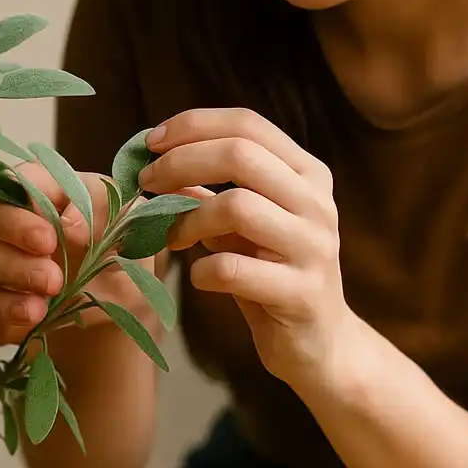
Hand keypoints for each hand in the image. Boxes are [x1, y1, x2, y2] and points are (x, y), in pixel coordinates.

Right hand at [0, 164, 151, 344]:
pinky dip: (2, 305)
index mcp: (45, 188)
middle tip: (51, 253)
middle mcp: (12, 217)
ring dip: (12, 272)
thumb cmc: (119, 245)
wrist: (121, 299)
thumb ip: (104, 208)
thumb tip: (68, 225)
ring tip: (52, 289)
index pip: (18, 177)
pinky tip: (34, 313)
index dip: (28, 197)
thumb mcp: (129, 219)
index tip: (54, 227)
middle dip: (16, 233)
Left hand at [139, 108, 353, 392]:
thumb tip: (154, 160)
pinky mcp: (301, 293)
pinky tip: (200, 277)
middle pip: (240, 154)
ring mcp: (314, 247)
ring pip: (238, 207)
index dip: (193, 125)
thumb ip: (209, 191)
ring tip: (172, 238)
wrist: (319, 343)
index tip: (151, 142)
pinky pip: (233, 269)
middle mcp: (317, 203)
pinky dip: (202, 270)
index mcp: (307, 173)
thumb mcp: (241, 224)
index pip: (248, 124)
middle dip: (181, 163)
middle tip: (147, 184)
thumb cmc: (271, 272)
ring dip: (188, 219)